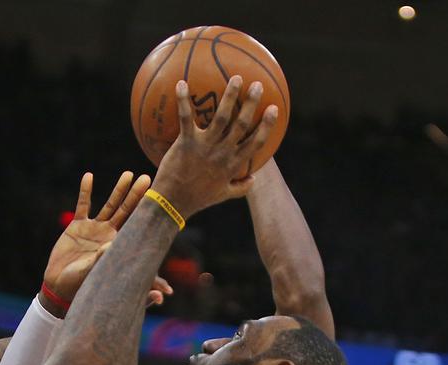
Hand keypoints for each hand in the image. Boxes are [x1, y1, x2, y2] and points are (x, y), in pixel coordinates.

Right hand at [42, 172, 171, 312]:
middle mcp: (108, 234)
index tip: (155, 196)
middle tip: (147, 178)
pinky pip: (82, 205)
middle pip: (126, 210)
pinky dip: (85, 191)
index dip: (144, 210)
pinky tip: (89, 176)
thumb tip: (111, 246)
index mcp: (117, 245)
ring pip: (109, 205)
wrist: (59, 285)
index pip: (134, 224)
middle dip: (136, 194)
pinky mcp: (76, 226)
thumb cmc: (79, 283)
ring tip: (128, 174)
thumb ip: (101, 258)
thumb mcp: (91, 271)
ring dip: (119, 189)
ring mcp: (93, 229)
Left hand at [151, 77, 278, 217]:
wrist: (173, 203)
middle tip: (257, 85)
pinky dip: (183, 100)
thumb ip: (241, 187)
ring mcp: (204, 147)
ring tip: (236, 78)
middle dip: (251, 103)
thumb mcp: (224, 195)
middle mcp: (222, 153)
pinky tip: (181, 83)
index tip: (274, 109)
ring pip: (221, 117)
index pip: (256, 142)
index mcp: (233, 164)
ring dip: (230, 96)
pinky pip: (185, 118)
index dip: (267, 125)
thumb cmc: (197, 199)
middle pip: (242, 124)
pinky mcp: (185, 143)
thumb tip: (254, 179)